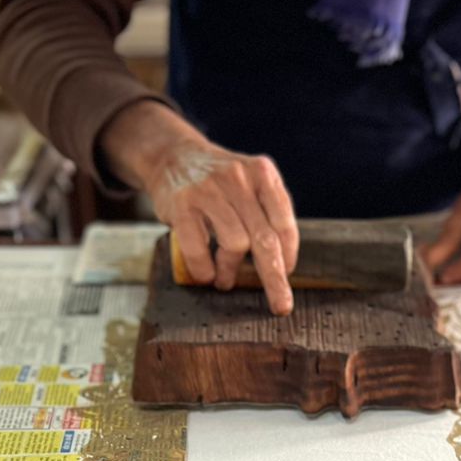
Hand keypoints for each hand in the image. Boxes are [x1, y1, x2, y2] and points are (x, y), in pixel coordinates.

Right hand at [101, 101, 298, 315]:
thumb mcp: (249, 183)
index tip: (285, 273)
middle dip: (274, 278)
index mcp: (262, 174)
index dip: (288, 254)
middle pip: (265, 239)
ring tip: (225, 279)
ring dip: (231, 270)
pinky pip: (198, 248)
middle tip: (280, 305)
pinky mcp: (182, 203)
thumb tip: (281, 264)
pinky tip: (206, 274)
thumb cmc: (218, 182)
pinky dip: (204, 269)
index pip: (284, 222)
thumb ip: (266, 213)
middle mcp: (239, 178)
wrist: (172, 155)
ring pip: (235, 243)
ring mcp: (209, 190)